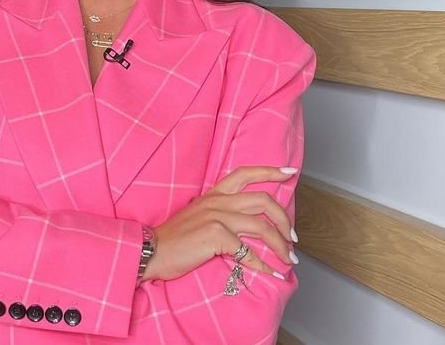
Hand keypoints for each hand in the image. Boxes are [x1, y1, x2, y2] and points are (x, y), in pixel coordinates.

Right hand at [144, 166, 298, 281]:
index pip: (245, 174)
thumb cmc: (174, 240)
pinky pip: (249, 251)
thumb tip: (247, 225)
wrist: (151, 251)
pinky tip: (271, 273)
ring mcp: (217, 217)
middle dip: (285, 220)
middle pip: (264, 201)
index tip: (289, 173)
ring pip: (262, 226)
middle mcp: (217, 202)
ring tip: (288, 258)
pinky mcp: (215, 236)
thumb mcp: (198, 217)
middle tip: (292, 238)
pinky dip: (264, 265)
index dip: (270, 171)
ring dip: (281, 245)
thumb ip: (220, 214)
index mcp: (213, 195)